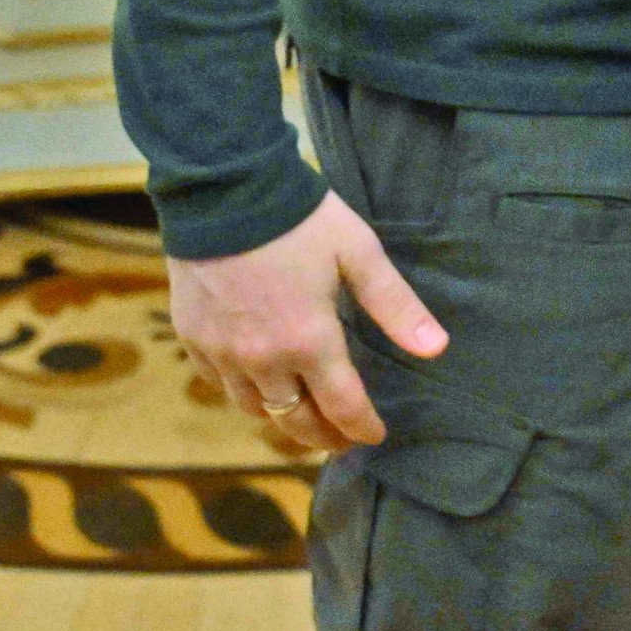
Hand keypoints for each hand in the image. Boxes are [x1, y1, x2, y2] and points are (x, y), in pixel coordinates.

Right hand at [167, 190, 445, 454]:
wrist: (223, 190)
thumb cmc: (300, 218)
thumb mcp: (358, 253)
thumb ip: (395, 306)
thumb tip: (437, 349)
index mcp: (310, 342)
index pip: (342, 407)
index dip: (362, 427)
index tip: (375, 437)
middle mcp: (263, 360)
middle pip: (295, 421)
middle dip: (322, 436)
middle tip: (340, 440)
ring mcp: (223, 353)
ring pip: (255, 408)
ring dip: (281, 418)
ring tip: (302, 416)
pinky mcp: (193, 338)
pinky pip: (220, 384)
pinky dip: (244, 392)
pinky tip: (257, 385)